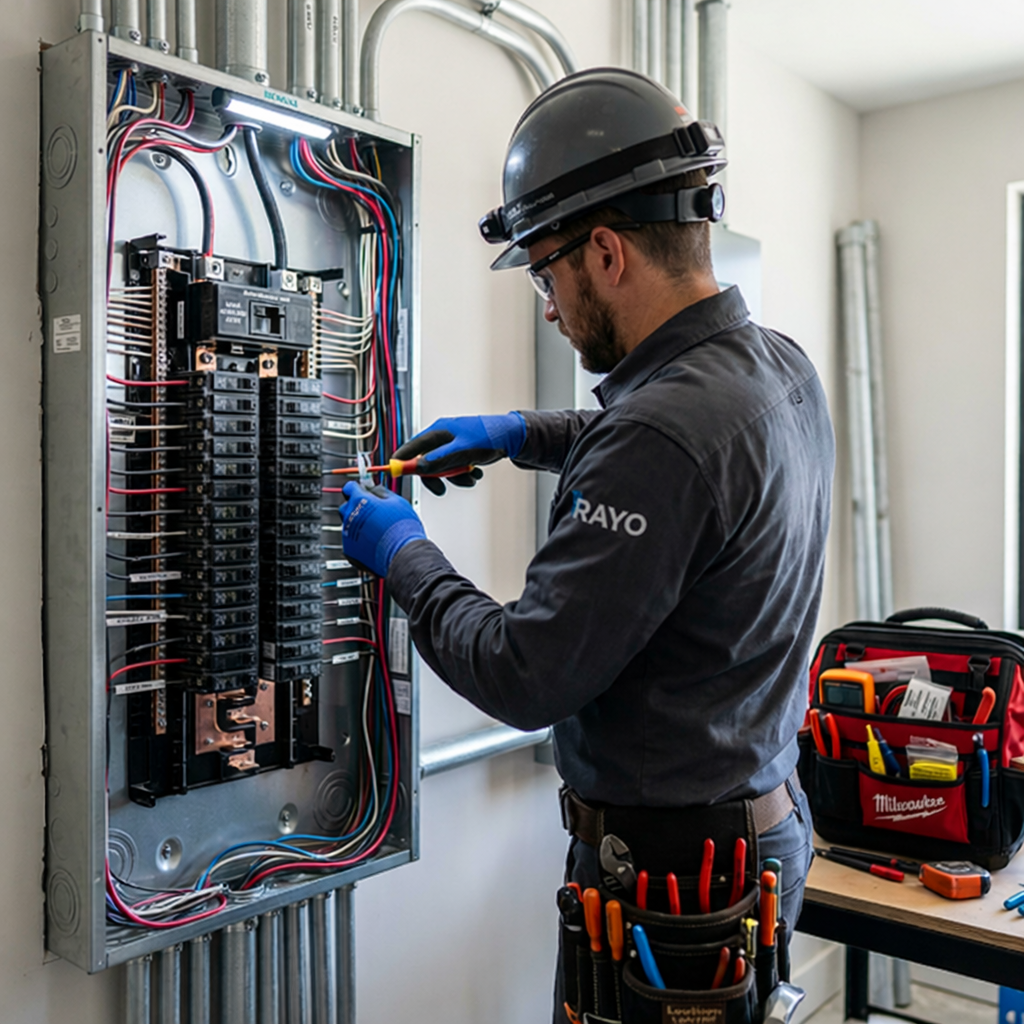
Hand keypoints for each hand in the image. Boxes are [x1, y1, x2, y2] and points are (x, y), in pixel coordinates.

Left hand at [339, 482, 426, 576]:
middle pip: (346, 506)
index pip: (349, 488)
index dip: (357, 489)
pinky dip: (359, 540)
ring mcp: (348, 534)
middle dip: (356, 507)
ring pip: (348, 525)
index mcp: (360, 501)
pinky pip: (351, 541)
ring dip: (358, 525)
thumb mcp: (397, 501)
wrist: (403, 553)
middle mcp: (350, 516)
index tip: (362, 492)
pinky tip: (374, 542)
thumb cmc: (402, 528)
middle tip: (372, 512)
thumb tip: (374, 489)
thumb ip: (381, 492)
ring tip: (376, 530)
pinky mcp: (349, 550)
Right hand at [391, 412, 526, 494]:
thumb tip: (419, 467)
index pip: (413, 446)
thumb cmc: (488, 437)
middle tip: (441, 489)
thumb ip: (440, 459)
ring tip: (470, 478)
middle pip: (426, 461)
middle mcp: (443, 437)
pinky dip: (463, 475)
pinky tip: (475, 473)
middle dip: (436, 476)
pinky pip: (454, 468)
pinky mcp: (461, 452)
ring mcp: (452, 445)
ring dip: (454, 477)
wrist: (511, 437)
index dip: (402, 459)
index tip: (393, 471)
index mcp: (439, 431)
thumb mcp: (462, 450)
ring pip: (442, 468)